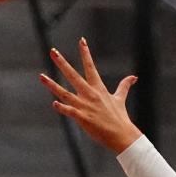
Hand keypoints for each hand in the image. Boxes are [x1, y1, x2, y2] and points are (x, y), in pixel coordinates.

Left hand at [39, 39, 141, 153]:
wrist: (122, 136)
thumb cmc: (120, 118)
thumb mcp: (120, 99)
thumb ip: (124, 86)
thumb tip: (134, 77)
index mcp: (98, 89)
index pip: (90, 67)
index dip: (86, 53)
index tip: (81, 40)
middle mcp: (90, 95)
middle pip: (73, 75)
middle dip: (62, 63)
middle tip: (52, 51)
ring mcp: (85, 106)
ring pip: (65, 93)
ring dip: (52, 85)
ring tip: (41, 76)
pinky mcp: (83, 118)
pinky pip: (70, 111)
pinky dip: (62, 108)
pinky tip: (54, 103)